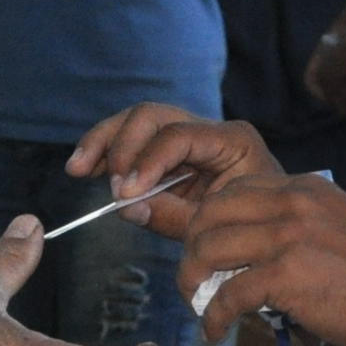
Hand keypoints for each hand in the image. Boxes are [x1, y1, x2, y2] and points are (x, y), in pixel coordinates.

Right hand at [67, 104, 281, 243]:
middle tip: (109, 184)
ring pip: (135, 121)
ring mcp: (188, 134)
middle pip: (152, 116)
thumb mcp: (214, 227)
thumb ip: (172, 216)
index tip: (125, 192)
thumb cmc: (249, 227)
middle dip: (122, 145)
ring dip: (103, 141)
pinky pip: (132, 139)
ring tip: (77, 169)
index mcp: (233, 141)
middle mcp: (210, 128)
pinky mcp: (169, 149)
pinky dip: (107, 152)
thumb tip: (127, 205)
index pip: (179, 135)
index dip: (147, 160)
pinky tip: (83, 169)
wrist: (268, 230)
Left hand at [176, 173, 345, 345]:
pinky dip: (213, 316)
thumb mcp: (338, 221)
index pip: (234, 188)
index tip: (205, 247)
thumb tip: (253, 241)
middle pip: (210, 214)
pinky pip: (228, 295)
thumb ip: (298, 219)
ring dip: (192, 281)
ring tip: (198, 305)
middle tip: (193, 278)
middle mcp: (293, 203)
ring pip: (209, 249)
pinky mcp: (287, 276)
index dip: (208, 219)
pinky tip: (216, 331)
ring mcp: (289, 237)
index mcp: (304, 187)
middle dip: (191, 248)